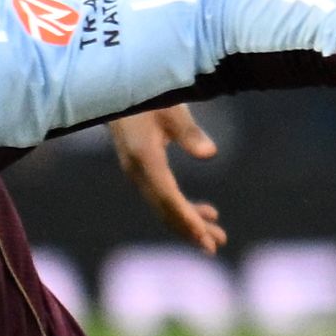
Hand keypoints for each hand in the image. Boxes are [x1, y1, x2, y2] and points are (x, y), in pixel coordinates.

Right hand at [108, 105, 224, 254]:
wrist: (118, 89)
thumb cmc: (148, 94)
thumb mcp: (171, 109)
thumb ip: (190, 132)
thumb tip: (211, 154)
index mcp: (144, 158)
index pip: (166, 196)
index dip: (185, 217)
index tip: (202, 236)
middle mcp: (138, 171)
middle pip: (165, 208)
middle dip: (189, 229)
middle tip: (215, 246)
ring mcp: (138, 172)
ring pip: (165, 206)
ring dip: (190, 222)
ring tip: (218, 237)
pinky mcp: (143, 170)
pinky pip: (163, 196)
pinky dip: (183, 208)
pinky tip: (207, 213)